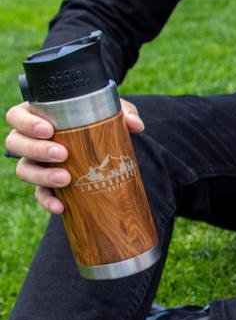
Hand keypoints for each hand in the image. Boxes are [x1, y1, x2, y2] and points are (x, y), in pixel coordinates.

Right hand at [5, 98, 143, 213]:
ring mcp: (36, 164)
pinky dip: (48, 201)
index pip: (17, 117)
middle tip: (62, 153)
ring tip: (66, 178)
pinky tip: (61, 206)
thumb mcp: (110, 114)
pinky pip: (40, 194)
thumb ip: (123, 113)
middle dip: (37, 149)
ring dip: (41, 176)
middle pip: (16, 144)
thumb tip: (136, 125)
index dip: (26, 123)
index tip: (49, 129)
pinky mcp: (46, 184)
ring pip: (23, 170)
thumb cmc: (99, 123)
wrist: (104, 150)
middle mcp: (30, 141)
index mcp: (38, 118)